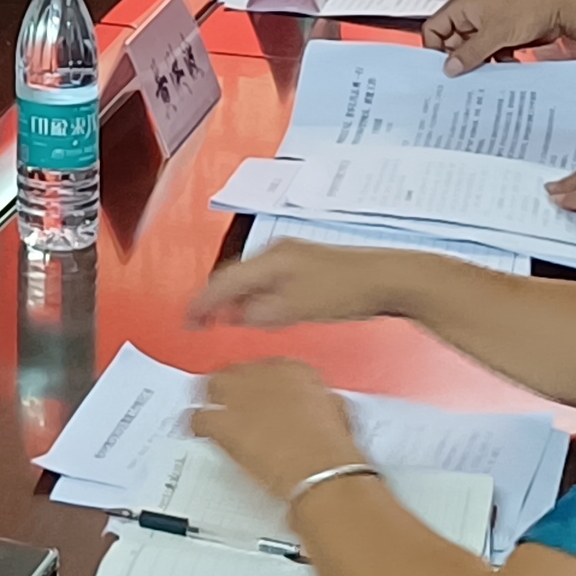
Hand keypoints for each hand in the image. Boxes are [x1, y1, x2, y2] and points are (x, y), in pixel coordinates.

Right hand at [188, 242, 427, 332]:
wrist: (389, 278)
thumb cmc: (347, 291)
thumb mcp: (296, 310)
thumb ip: (261, 314)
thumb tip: (240, 316)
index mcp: (270, 259)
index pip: (223, 281)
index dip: (201, 303)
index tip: (187, 321)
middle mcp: (278, 251)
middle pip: (234, 276)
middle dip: (216, 300)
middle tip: (200, 324)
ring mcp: (294, 256)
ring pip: (252, 277)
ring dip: (237, 299)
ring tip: (226, 321)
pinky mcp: (308, 265)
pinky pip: (269, 279)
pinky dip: (256, 295)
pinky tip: (262, 311)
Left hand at [190, 356, 370, 501]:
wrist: (323, 470)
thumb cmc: (332, 448)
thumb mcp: (333, 411)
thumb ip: (314, 399)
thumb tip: (308, 406)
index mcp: (294, 369)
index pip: (266, 365)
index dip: (259, 384)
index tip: (258, 396)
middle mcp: (264, 374)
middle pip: (236, 371)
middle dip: (233, 388)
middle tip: (233, 405)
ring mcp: (241, 396)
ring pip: (212, 386)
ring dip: (212, 400)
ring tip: (214, 414)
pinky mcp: (224, 423)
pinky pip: (199, 417)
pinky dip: (198, 426)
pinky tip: (203, 434)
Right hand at [423, 0, 573, 71]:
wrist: (562, 3)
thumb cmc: (528, 4)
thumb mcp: (495, 33)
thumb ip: (469, 53)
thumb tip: (449, 68)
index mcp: (462, 7)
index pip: (434, 29)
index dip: (435, 49)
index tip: (443, 69)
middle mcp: (473, 14)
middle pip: (454, 43)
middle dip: (462, 60)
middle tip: (467, 76)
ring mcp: (489, 24)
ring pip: (474, 50)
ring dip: (482, 63)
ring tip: (491, 72)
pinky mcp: (504, 33)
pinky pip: (492, 52)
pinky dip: (498, 61)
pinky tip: (508, 65)